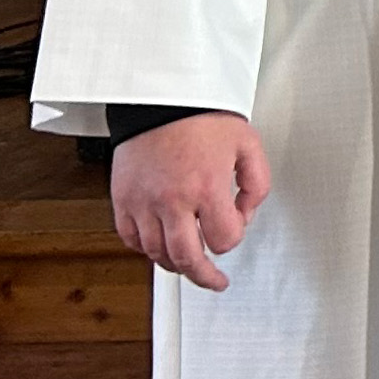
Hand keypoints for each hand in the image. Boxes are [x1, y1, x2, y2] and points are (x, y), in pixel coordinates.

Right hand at [111, 113, 268, 292]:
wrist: (159, 97)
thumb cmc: (201, 116)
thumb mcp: (248, 145)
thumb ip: (257, 185)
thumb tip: (245, 214)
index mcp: (206, 187)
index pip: (224, 240)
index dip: (234, 238)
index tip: (233, 227)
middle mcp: (172, 200)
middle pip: (187, 259)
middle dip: (204, 276)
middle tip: (214, 281)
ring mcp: (143, 201)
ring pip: (157, 253)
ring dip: (176, 263)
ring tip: (188, 263)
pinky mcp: (122, 198)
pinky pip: (130, 238)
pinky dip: (145, 247)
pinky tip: (159, 244)